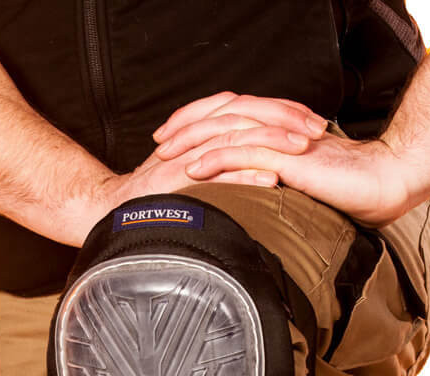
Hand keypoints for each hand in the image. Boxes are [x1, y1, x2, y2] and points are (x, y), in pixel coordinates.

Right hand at [70, 92, 328, 241]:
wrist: (113, 212)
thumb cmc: (155, 199)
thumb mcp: (196, 174)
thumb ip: (225, 164)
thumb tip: (266, 168)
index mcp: (202, 132)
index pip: (248, 109)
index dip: (282, 111)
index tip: (312, 121)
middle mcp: (195, 138)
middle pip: (247, 115)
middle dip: (285, 119)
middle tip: (317, 129)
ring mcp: (186, 157)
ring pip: (236, 138)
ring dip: (273, 142)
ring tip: (302, 147)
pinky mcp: (179, 181)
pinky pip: (215, 174)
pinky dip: (245, 174)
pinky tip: (270, 177)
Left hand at [179, 128, 418, 226]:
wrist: (383, 184)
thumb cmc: (352, 190)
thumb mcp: (305, 186)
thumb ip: (280, 183)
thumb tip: (256, 197)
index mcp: (279, 132)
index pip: (231, 118)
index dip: (199, 124)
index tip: (174, 139)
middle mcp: (277, 129)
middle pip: (221, 117)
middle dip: (186, 127)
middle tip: (160, 141)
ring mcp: (282, 140)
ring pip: (227, 130)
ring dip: (193, 141)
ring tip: (167, 154)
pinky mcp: (288, 156)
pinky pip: (245, 152)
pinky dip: (217, 158)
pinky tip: (196, 167)